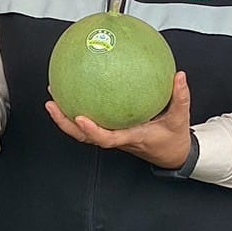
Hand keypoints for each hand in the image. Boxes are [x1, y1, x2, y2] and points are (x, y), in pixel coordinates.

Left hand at [45, 71, 193, 170]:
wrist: (173, 154)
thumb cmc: (173, 138)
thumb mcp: (180, 118)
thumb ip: (180, 97)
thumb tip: (179, 76)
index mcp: (131, 137)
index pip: (107, 139)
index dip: (92, 130)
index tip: (80, 117)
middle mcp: (117, 139)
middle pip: (85, 137)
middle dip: (65, 123)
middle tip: (51, 103)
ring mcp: (113, 137)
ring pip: (84, 133)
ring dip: (66, 117)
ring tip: (53, 96)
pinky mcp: (113, 133)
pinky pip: (93, 124)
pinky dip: (80, 112)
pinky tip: (75, 94)